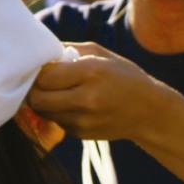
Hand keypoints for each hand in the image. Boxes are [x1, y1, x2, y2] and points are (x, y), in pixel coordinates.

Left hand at [27, 41, 172, 143]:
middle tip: (41, 81)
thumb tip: (38, 51)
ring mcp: (83, 120)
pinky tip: (72, 104)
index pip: (45, 76)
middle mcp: (86, 99)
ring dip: (44, 101)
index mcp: (91, 72)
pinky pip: (56, 121)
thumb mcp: (100, 53)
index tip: (43, 67)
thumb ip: (68, 49)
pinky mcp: (81, 134)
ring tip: (57, 91)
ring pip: (43, 112)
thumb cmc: (123, 75)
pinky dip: (57, 112)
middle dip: (34, 89)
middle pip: (37, 99)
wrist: (148, 111)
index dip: (38, 71)